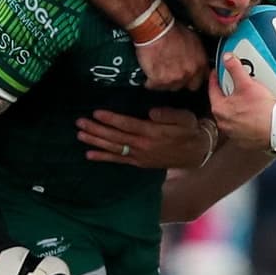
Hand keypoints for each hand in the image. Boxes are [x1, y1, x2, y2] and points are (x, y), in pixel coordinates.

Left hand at [77, 107, 211, 167]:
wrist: (196, 153)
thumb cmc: (189, 130)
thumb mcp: (185, 118)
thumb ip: (169, 114)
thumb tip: (151, 112)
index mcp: (152, 132)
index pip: (127, 125)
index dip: (111, 119)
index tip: (96, 113)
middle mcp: (142, 145)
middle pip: (115, 137)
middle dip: (96, 129)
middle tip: (79, 122)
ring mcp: (139, 156)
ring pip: (113, 148)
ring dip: (95, 141)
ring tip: (79, 135)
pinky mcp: (138, 162)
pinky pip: (118, 160)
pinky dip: (103, 157)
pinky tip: (89, 154)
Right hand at [134, 21, 207, 91]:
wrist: (155, 30)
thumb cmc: (172, 30)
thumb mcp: (194, 40)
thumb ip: (198, 55)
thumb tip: (196, 60)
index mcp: (200, 63)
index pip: (202, 80)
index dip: (194, 77)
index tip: (188, 75)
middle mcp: (189, 73)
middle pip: (186, 86)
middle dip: (180, 81)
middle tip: (172, 72)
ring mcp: (174, 79)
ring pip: (170, 87)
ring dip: (165, 81)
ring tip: (159, 68)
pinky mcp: (158, 81)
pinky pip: (153, 86)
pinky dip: (150, 81)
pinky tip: (149, 71)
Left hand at [209, 53, 274, 146]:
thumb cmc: (262, 110)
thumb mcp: (247, 84)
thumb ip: (235, 68)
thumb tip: (227, 58)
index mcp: (219, 109)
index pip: (212, 89)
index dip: (216, 77)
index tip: (218, 72)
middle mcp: (223, 123)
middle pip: (221, 102)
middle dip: (227, 93)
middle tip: (234, 84)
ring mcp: (233, 133)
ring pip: (231, 115)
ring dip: (236, 107)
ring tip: (246, 99)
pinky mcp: (244, 140)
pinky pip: (241, 126)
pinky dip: (244, 119)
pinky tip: (254, 114)